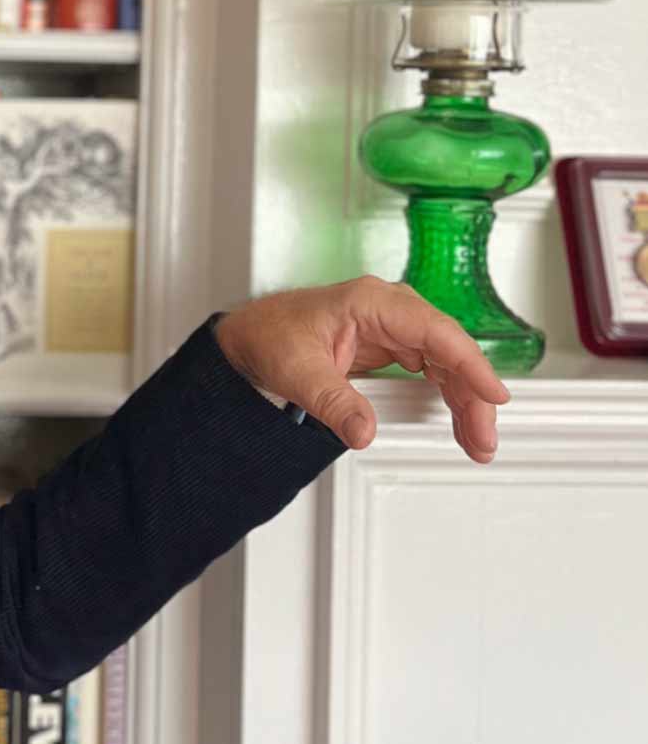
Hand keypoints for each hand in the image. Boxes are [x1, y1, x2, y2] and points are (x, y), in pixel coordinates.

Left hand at [214, 276, 509, 462]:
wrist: (249, 336)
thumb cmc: (268, 336)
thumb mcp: (297, 373)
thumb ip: (333, 403)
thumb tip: (364, 433)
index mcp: (371, 302)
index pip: (435, 331)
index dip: (470, 363)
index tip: (493, 394)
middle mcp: (390, 310)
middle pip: (449, 350)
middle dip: (473, 395)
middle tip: (483, 439)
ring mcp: (393, 327)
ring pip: (446, 362)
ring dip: (465, 400)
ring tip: (477, 442)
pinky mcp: (391, 345)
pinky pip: (432, 369)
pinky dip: (447, 396)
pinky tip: (460, 422)